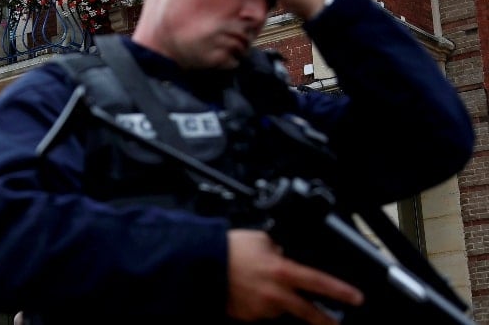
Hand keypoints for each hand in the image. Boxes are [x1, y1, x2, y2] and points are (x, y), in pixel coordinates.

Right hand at [226, 229, 363, 323]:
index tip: (356, 298)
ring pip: (281, 309)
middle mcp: (275, 295)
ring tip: (262, 286)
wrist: (200, 265)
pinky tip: (249, 291)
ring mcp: (261, 309)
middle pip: (309, 312)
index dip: (341, 291)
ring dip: (279, 302)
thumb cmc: (229, 249)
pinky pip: (260, 311)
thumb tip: (286, 252)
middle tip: (336, 323)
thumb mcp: (260, 239)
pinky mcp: (248, 317)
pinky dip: (260, 304)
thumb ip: (279, 248)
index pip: (319, 282)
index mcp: (282, 271)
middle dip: (325, 320)